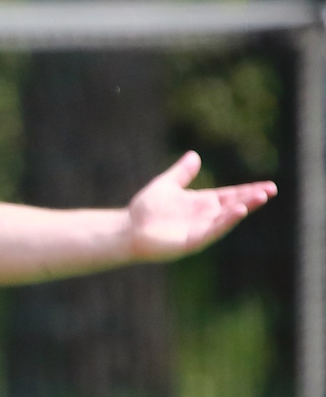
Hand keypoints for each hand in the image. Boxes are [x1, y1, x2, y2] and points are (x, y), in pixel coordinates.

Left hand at [127, 152, 274, 262]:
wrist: (126, 230)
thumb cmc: (144, 210)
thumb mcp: (167, 185)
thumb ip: (182, 172)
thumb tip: (194, 155)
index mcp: (202, 203)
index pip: (231, 195)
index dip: (248, 190)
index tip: (267, 185)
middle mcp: (204, 216)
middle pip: (234, 206)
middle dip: (252, 198)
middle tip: (271, 190)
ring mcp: (199, 229)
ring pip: (227, 219)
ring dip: (244, 208)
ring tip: (261, 198)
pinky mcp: (191, 242)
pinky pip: (213, 231)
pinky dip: (226, 222)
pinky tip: (238, 211)